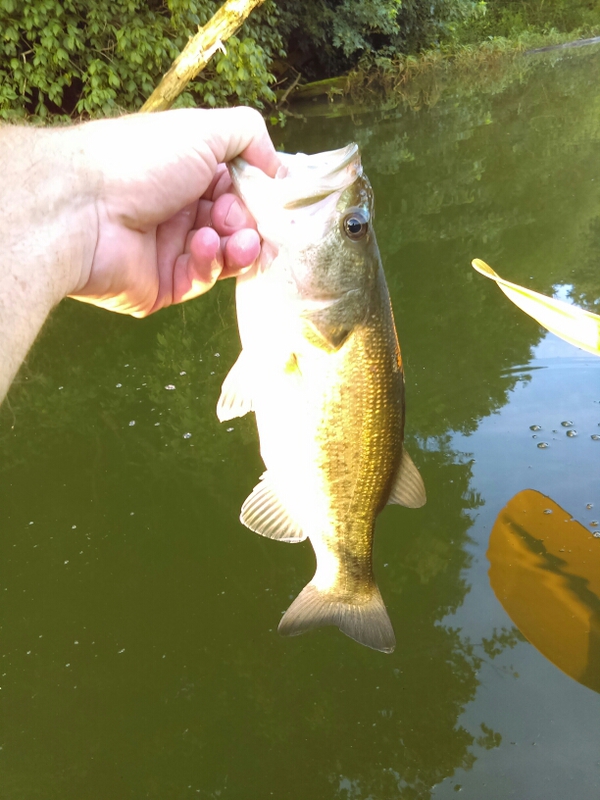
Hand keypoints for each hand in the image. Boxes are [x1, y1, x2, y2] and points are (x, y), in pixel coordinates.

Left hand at [69, 107, 279, 316]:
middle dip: (249, 224)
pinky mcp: (163, 286)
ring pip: (225, 257)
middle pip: (237, 226)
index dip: (258, 196)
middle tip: (237, 220)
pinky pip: (200, 280)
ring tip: (235, 241)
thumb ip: (249, 136)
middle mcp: (179, 209)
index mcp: (187, 172)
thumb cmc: (140, 161)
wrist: (82, 209)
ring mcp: (170, 250)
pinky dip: (207, 263)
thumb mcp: (203, 130)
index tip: (270, 198)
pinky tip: (200, 246)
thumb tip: (280, 169)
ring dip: (238, 248)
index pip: (239, 189)